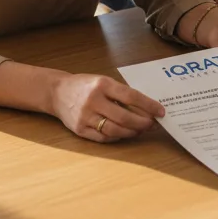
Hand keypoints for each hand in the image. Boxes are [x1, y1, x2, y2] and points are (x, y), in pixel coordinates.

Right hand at [49, 74, 164, 142]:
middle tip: (152, 124)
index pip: (131, 96)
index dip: (148, 105)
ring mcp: (85, 116)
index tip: (160, 112)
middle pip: (124, 116)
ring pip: (115, 130)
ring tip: (140, 130)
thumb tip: (146, 108)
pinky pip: (103, 137)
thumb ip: (120, 93)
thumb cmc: (84, 86)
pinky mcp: (80, 129)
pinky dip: (117, 137)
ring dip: (131, 132)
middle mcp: (93, 100)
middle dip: (142, 123)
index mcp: (102, 84)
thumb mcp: (103, 81)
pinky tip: (124, 133)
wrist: (57, 92)